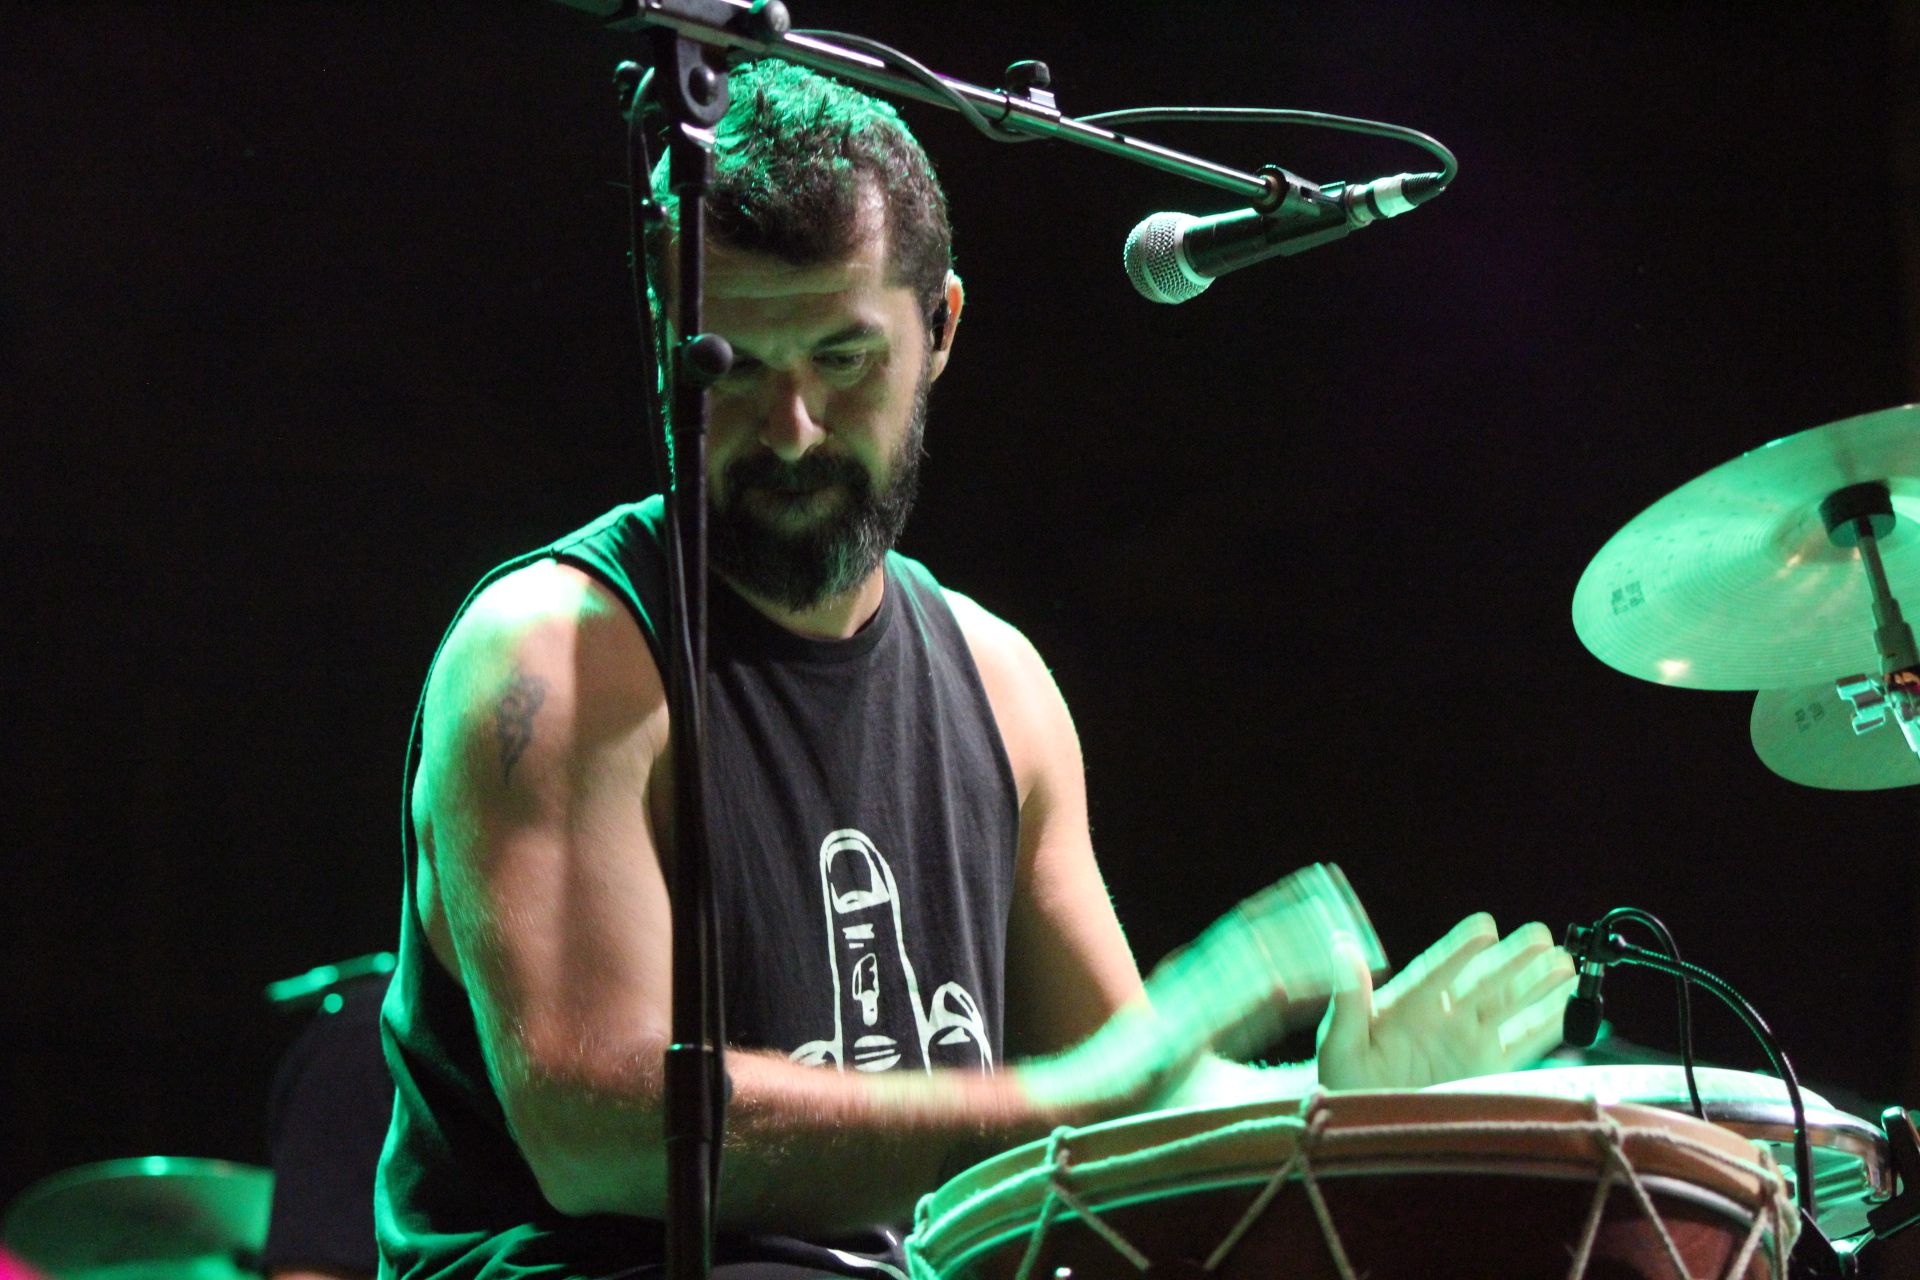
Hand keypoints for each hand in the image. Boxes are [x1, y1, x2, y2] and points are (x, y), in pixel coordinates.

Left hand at [1315, 914, 1574, 1089]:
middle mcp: (1443, 1018)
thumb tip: (1342, 946)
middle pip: (1483, 980)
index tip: (1485, 926)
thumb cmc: (1345, 1087)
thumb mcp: (1339, 1044)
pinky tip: (1568, 1004)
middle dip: (1513, 958)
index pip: (1439, 968)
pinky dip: (1547, 1024)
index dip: (1462, 948)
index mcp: (1406, 1005)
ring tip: (1565, 961)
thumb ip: (1349, 999)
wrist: (1370, 1135)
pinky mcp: (1488, 1072)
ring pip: (1509, 1005)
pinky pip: (1523, 1042)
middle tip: (1542, 935)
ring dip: (1537, 984)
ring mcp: (1468, 1043)